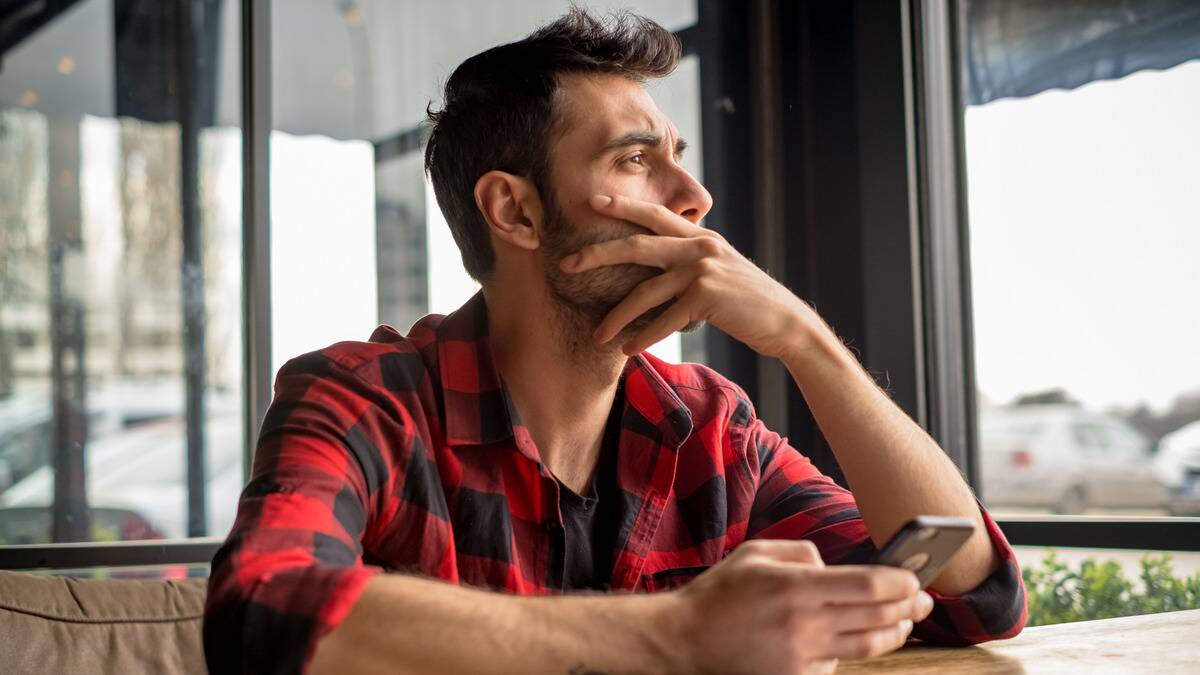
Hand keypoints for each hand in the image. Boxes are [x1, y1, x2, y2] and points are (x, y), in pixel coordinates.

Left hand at [560, 194, 820, 358]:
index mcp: (701, 237)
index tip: (592, 201)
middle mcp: (700, 246)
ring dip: (617, 316)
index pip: (655, 215)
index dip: (623, 206)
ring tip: (598, 334)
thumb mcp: (721, 270)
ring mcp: (703, 270)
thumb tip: (662, 269)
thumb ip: (693, 261)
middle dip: (598, 254)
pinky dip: (643, 337)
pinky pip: (664, 320)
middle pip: (637, 245)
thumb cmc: (749, 302)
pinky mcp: (706, 297)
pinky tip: (627, 349)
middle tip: (567, 263)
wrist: (785, 323)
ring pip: (646, 291)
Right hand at [656, 539, 932, 674]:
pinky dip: (851, 651)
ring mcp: (801, 655)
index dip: (899, 582)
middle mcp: (803, 623)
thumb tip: (833, 567)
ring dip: (894, 633)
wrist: (687, 640)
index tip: (914, 578)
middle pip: (876, 616)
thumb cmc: (720, 593)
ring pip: (866, 646)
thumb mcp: (756, 553)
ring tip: (905, 621)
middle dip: (907, 607)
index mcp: (794, 586)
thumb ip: (802, 553)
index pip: (866, 584)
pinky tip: (855, 639)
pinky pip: (838, 664)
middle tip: (923, 600)